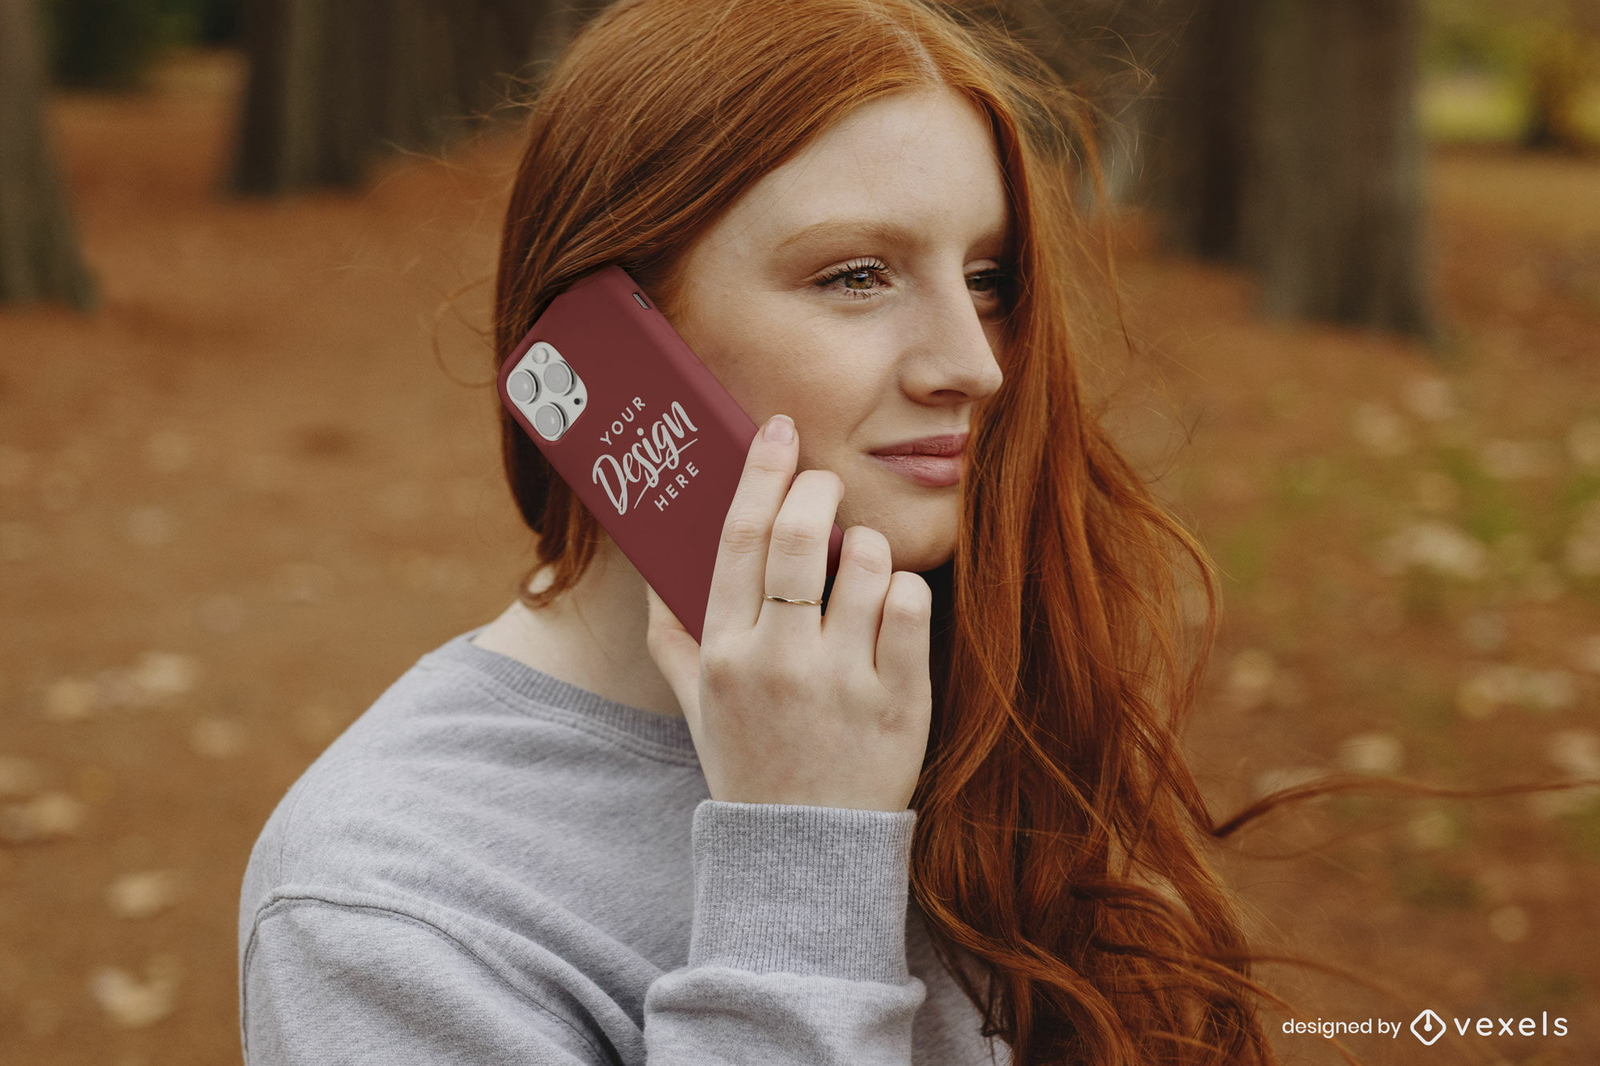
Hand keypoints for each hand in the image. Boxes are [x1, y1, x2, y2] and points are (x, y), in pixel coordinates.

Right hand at [645, 413, 933, 811]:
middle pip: (802, 536)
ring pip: (868, 563)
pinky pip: (913, 607)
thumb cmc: (750, 764)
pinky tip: (893, 610)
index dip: (761, 473)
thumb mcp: (696, 707)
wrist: (804, 852)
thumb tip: (658, 574)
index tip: (780, 432)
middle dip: (818, 490)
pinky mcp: (900, 701)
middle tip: (826, 485)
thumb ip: (674, 640)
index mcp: (724, 653)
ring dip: (869, 550)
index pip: (738, 538)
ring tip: (862, 573)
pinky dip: (907, 594)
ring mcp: (841, 682)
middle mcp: (778, 661)